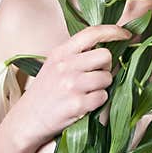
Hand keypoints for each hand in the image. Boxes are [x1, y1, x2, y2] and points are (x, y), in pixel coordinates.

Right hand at [7, 24, 131, 147]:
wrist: (26, 121)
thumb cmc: (45, 92)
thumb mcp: (55, 65)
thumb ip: (77, 54)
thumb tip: (110, 46)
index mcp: (60, 52)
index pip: (92, 32)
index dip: (114, 31)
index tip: (126, 35)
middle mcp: (65, 65)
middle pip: (105, 56)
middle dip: (106, 67)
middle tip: (95, 76)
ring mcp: (70, 85)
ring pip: (107, 78)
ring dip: (102, 86)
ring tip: (86, 92)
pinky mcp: (76, 104)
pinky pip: (102, 97)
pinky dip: (97, 102)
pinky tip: (83, 105)